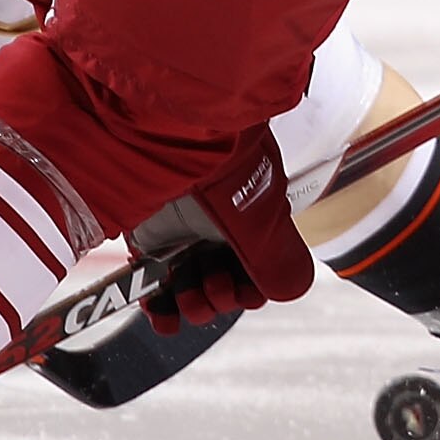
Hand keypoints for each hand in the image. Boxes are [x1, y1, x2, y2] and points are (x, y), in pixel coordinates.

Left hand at [133, 133, 312, 333]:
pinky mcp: (147, 235)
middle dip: (219, 298)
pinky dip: (157, 302)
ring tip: (184, 298)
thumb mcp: (257, 214)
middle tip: (211, 286)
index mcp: (251, 222)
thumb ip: (277, 256)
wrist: (168, 126)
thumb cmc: (220, 158)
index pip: (256, 272)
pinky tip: (158, 313)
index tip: (242, 292)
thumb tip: (292, 289)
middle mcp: (218, 228)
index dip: (250, 291)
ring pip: (189, 286)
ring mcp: (182, 233)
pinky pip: (153, 278)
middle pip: (222, 283)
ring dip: (190, 305)